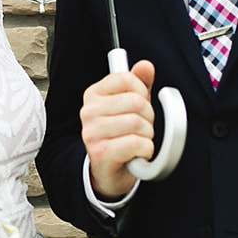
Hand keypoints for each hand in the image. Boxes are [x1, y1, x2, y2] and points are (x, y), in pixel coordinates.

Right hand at [81, 59, 155, 200]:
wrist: (110, 172)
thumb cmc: (121, 135)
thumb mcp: (131, 105)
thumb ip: (139, 83)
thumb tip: (146, 66)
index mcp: (93, 94)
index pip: (126, 79)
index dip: (142, 91)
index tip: (141, 103)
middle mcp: (88, 111)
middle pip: (136, 102)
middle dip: (148, 116)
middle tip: (142, 127)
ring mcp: (91, 132)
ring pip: (137, 123)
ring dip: (147, 135)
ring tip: (139, 140)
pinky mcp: (100, 152)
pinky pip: (136, 143)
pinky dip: (146, 149)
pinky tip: (138, 153)